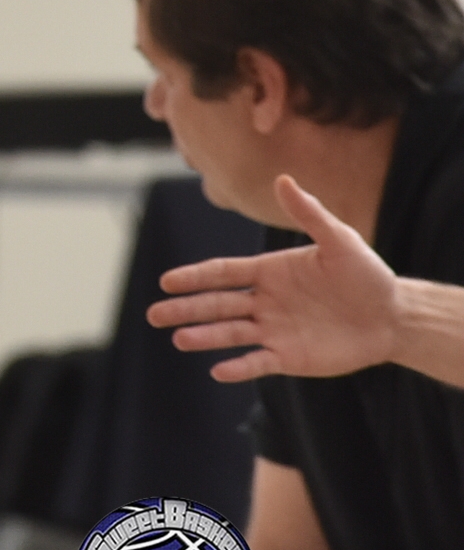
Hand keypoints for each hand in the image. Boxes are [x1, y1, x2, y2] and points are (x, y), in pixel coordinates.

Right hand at [147, 175, 400, 381]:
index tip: (167, 281)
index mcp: (268, 272)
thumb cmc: (367, 275)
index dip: (195, 277)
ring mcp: (274, 330)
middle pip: (217, 304)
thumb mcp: (341, 240)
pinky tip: (217, 370)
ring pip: (231, 333)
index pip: (223, 274)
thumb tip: (282, 179)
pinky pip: (258, 362)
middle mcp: (264, 301)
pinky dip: (238, 367)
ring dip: (204, 336)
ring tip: (179, 339)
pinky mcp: (290, 358)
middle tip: (154, 314)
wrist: (394, 317)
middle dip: (185, 308)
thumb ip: (309, 214)